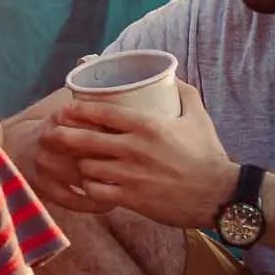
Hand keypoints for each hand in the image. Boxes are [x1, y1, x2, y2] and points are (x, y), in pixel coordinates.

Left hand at [44, 81, 236, 226]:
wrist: (218, 194)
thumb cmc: (207, 154)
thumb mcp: (198, 117)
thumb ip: (184, 93)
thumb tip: (172, 75)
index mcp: (147, 125)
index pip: (102, 113)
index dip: (78, 110)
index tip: (67, 109)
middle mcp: (134, 149)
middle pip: (85, 140)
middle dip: (65, 136)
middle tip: (56, 136)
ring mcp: (130, 175)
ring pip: (87, 167)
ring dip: (80, 164)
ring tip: (78, 161)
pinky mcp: (131, 199)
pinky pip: (96, 192)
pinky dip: (90, 187)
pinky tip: (92, 184)